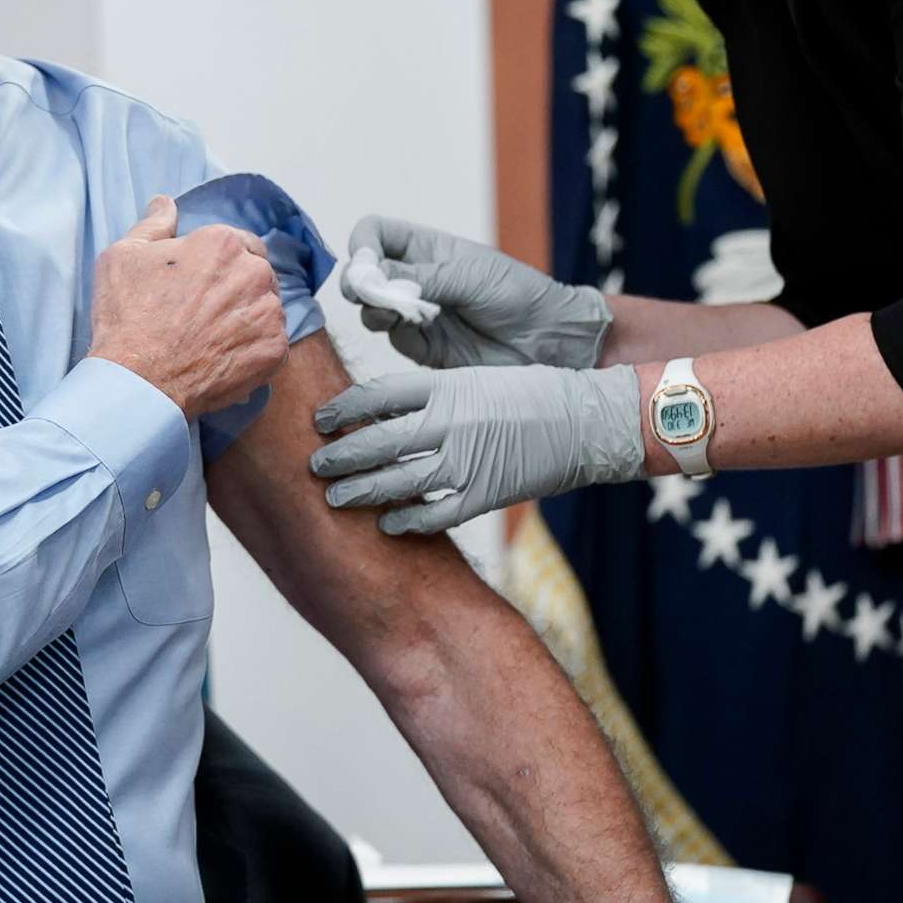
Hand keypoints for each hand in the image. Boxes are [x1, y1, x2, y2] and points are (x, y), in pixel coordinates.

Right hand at [89, 196, 285, 418]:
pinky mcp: (275, 351)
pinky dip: (253, 349)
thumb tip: (165, 203)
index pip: (239, 243)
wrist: (138, 381)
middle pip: (256, 274)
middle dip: (236, 288)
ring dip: (246, 318)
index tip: (200, 284)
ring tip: (212, 337)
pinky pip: (272, 343)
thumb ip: (153, 223)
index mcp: (223, 243)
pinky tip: (223, 357)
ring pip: (266, 308)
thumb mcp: (124, 255)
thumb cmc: (127, 317)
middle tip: (203, 313)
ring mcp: (269, 313)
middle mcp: (254, 273)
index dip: (218, 263)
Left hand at [308, 363, 643, 533]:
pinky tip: (386, 523)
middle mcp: (448, 421)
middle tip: (315, 465)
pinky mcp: (483, 494)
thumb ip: (432, 395)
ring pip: (395, 481)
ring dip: (359, 491)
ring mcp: (465, 460)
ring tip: (335, 497)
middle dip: (339, 456)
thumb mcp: (476, 378)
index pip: (376, 395)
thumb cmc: (533, 393)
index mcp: (445, 386)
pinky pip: (433, 514)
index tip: (321, 420)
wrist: (586, 422)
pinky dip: (405, 520)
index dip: (342, 409)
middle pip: (376, 441)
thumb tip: (383, 414)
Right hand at [341, 215, 612, 368]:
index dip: (362, 244)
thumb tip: (375, 276)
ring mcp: (418, 314)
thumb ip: (422, 276)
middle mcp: (416, 279)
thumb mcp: (471, 275)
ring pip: (373, 311)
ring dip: (376, 311)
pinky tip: (422, 331)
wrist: (549, 339)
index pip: (377, 234)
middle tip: (366, 294)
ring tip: (400, 313)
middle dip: (359, 283)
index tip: (365, 261)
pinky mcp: (425, 349)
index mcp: (427, 249)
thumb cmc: (519, 294)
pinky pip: (395, 340)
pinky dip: (399, 335)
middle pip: (366, 275)